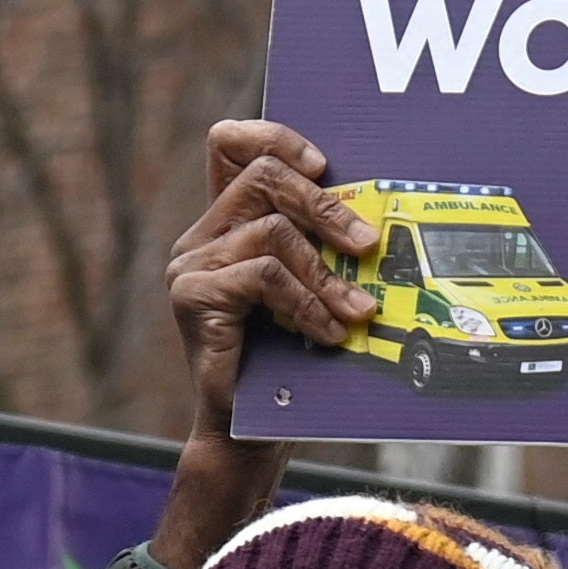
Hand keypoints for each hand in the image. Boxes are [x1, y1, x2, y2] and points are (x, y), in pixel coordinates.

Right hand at [154, 118, 359, 568]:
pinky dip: (305, 302)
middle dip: (326, 205)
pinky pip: (262, 274)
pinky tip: (327, 332)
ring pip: (271, 229)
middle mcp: (201, 237)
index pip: (230, 143)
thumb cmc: (290, 362)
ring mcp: (190, 265)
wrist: (251, 433)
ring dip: (326, 272)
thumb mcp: (313, 290)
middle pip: (263, 176)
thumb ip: (323, 248)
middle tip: (367, 244)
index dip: (275, 136)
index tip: (324, 164)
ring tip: (355, 312)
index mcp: (227, 224)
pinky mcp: (192, 296)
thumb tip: (377, 216)